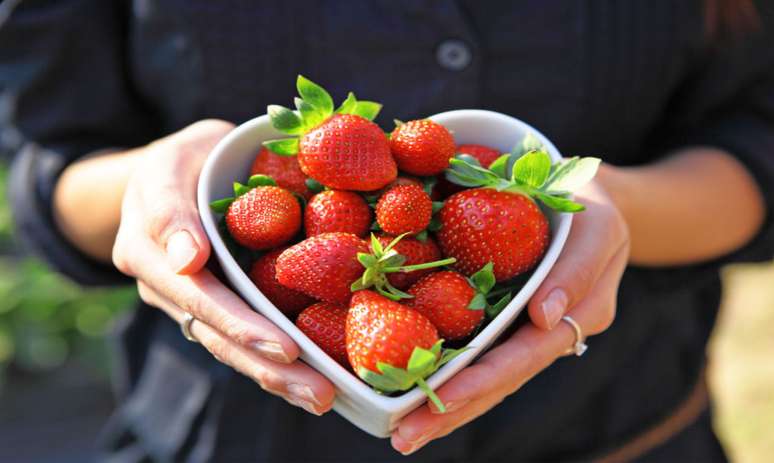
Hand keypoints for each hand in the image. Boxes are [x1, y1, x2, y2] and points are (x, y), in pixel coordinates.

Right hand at [112, 120, 334, 414]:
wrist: (176, 173)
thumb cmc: (184, 160)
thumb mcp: (172, 161)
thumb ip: (170, 205)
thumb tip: (188, 260)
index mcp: (146, 246)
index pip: (195, 291)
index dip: (238, 321)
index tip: (283, 346)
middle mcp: (162, 283)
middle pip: (214, 332)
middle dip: (266, 363)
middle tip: (316, 388)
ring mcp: (184, 301)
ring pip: (226, 346)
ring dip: (274, 376)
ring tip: (320, 398)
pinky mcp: (209, 307)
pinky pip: (237, 339)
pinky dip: (272, 363)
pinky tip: (309, 382)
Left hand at [391, 178, 629, 454]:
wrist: (586, 198)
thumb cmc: (593, 208)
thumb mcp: (600, 229)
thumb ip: (577, 272)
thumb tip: (545, 317)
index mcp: (575, 318)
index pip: (522, 358)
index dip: (481, 383)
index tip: (440, 402)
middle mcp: (544, 333)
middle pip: (497, 381)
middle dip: (451, 411)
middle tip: (404, 438)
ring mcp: (521, 327)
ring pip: (482, 373)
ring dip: (442, 403)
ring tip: (399, 430)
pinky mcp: (501, 314)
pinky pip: (473, 346)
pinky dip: (443, 368)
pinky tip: (409, 384)